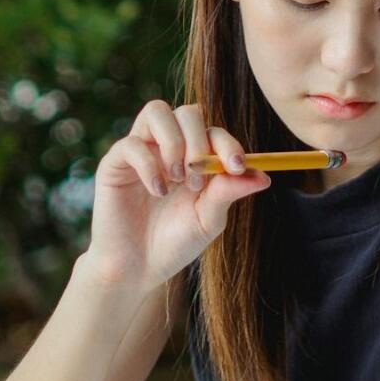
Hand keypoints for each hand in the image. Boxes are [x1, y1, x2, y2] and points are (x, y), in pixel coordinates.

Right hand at [83, 101, 269, 292]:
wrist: (137, 269)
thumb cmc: (175, 243)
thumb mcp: (208, 220)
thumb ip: (229, 193)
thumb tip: (264, 176)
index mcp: (195, 157)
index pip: (214, 132)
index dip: (228, 144)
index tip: (236, 167)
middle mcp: (169, 146)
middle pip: (188, 112)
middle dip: (198, 140)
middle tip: (197, 179)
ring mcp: (142, 150)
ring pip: (156, 111)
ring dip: (173, 142)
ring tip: (177, 178)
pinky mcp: (115, 162)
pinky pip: (131, 143)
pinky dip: (148, 164)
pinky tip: (157, 191)